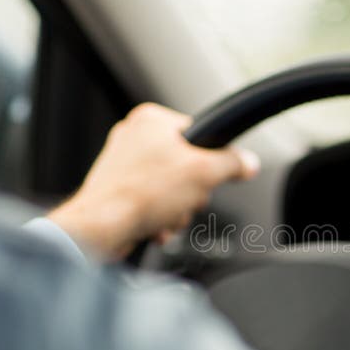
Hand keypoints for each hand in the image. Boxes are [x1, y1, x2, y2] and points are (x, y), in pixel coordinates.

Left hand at [48, 103, 259, 258]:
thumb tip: (248, 163)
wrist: (101, 229)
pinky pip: (153, 204)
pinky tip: (155, 226)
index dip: (211, 161)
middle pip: (188, 166)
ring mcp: (123, 165)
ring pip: (172, 189)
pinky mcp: (117, 191)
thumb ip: (232, 164)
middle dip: (191, 193)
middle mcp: (133, 137)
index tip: (210, 176)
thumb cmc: (140, 195)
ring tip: (165, 215)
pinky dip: (159, 219)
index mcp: (151, 120)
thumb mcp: (204, 173)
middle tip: (183, 199)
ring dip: (177, 210)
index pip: (201, 136)